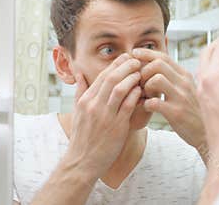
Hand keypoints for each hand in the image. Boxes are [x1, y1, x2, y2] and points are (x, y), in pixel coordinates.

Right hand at [66, 54, 142, 180]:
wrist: (82, 162)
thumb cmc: (82, 137)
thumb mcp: (77, 112)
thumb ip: (80, 92)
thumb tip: (80, 74)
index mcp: (85, 100)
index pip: (101, 76)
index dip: (115, 64)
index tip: (126, 58)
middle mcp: (94, 105)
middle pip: (111, 78)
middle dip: (125, 66)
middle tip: (136, 60)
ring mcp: (105, 115)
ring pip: (119, 89)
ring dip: (131, 78)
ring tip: (140, 72)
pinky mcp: (116, 127)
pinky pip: (127, 106)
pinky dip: (135, 95)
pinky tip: (141, 90)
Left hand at [132, 49, 205, 148]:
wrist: (204, 133)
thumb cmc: (192, 112)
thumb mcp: (186, 90)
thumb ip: (173, 78)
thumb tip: (154, 65)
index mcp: (185, 76)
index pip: (163, 56)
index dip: (146, 53)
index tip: (133, 54)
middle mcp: (184, 83)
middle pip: (158, 64)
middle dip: (143, 71)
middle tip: (141, 83)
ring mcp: (181, 97)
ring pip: (156, 79)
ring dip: (145, 87)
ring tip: (146, 96)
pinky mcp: (176, 113)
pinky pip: (154, 102)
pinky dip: (145, 104)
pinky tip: (148, 108)